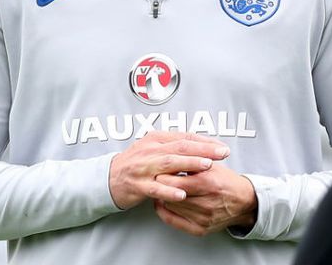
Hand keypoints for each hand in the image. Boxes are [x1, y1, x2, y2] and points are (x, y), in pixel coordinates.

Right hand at [108, 132, 230, 209]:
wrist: (109, 178)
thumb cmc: (136, 164)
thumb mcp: (153, 149)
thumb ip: (173, 146)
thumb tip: (200, 145)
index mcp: (156, 139)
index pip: (184, 137)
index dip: (205, 142)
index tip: (222, 147)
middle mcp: (150, 150)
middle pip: (180, 147)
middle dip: (204, 150)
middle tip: (222, 153)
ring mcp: (143, 167)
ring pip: (169, 163)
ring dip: (189, 164)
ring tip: (207, 166)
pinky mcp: (137, 184)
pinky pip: (155, 188)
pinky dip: (169, 190)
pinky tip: (183, 194)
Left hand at [154, 164, 257, 235]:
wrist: (243, 202)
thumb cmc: (226, 182)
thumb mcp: (211, 165)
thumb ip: (190, 161)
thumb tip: (167, 158)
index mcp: (207, 183)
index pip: (174, 182)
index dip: (163, 174)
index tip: (160, 170)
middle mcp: (206, 203)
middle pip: (170, 195)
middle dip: (161, 186)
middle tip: (158, 178)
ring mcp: (203, 218)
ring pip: (170, 207)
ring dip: (163, 197)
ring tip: (164, 188)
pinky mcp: (200, 229)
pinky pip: (173, 221)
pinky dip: (164, 210)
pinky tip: (164, 202)